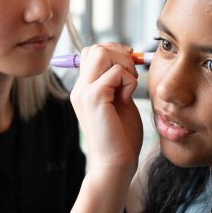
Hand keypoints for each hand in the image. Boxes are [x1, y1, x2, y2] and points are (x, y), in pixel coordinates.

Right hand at [70, 43, 142, 177]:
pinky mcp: (94, 97)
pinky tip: (127, 99)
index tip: (130, 67)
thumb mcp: (120, 102)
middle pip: (95, 48)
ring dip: (123, 64)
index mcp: (84, 88)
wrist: (115, 165)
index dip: (113, 52)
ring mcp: (84, 91)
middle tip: (131, 75)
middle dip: (120, 54)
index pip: (92, 52)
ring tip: (128, 86)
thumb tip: (128, 60)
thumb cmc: (121, 138)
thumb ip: (119, 82)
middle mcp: (80, 88)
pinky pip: (115, 72)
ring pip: (102, 53)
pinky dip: (128, 81)